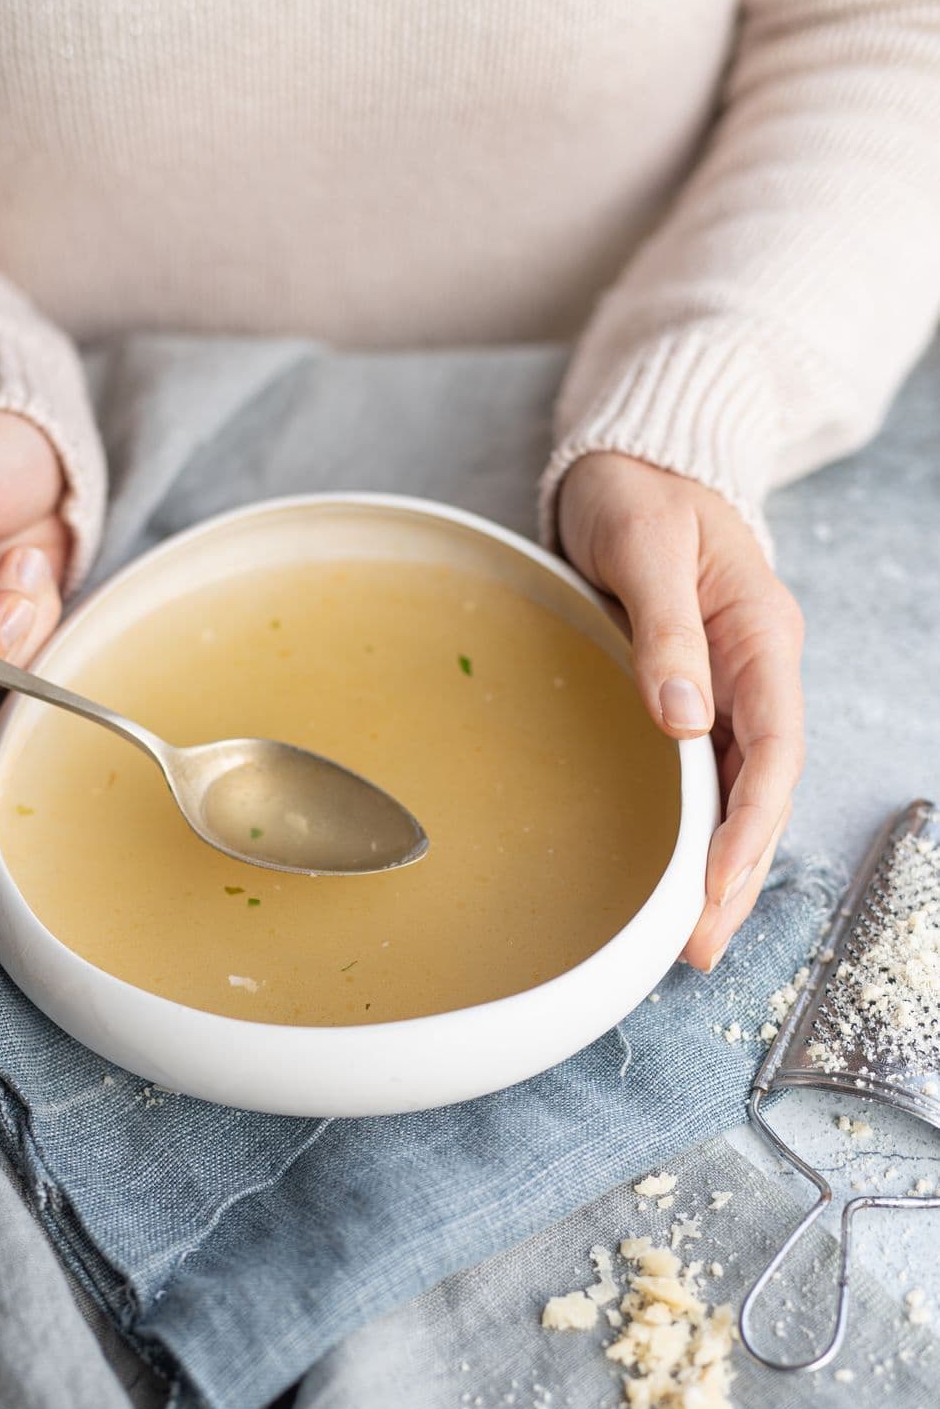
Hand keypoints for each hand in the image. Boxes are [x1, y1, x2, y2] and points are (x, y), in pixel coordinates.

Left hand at [557, 452, 804, 971]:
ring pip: (740, 791)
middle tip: (698, 947)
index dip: (751, 822)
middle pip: (763, 787)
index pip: (775, 746)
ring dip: (719, 865)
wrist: (633, 462)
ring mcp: (730, 684)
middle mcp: (756, 669)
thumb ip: (664, 631)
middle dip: (736, 871)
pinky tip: (678, 878)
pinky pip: (709, 774)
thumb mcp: (644, 546)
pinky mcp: (697, 693)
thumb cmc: (638, 493)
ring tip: (690, 938)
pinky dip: (698, 830)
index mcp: (759, 634)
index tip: (717, 883)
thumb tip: (681, 719)